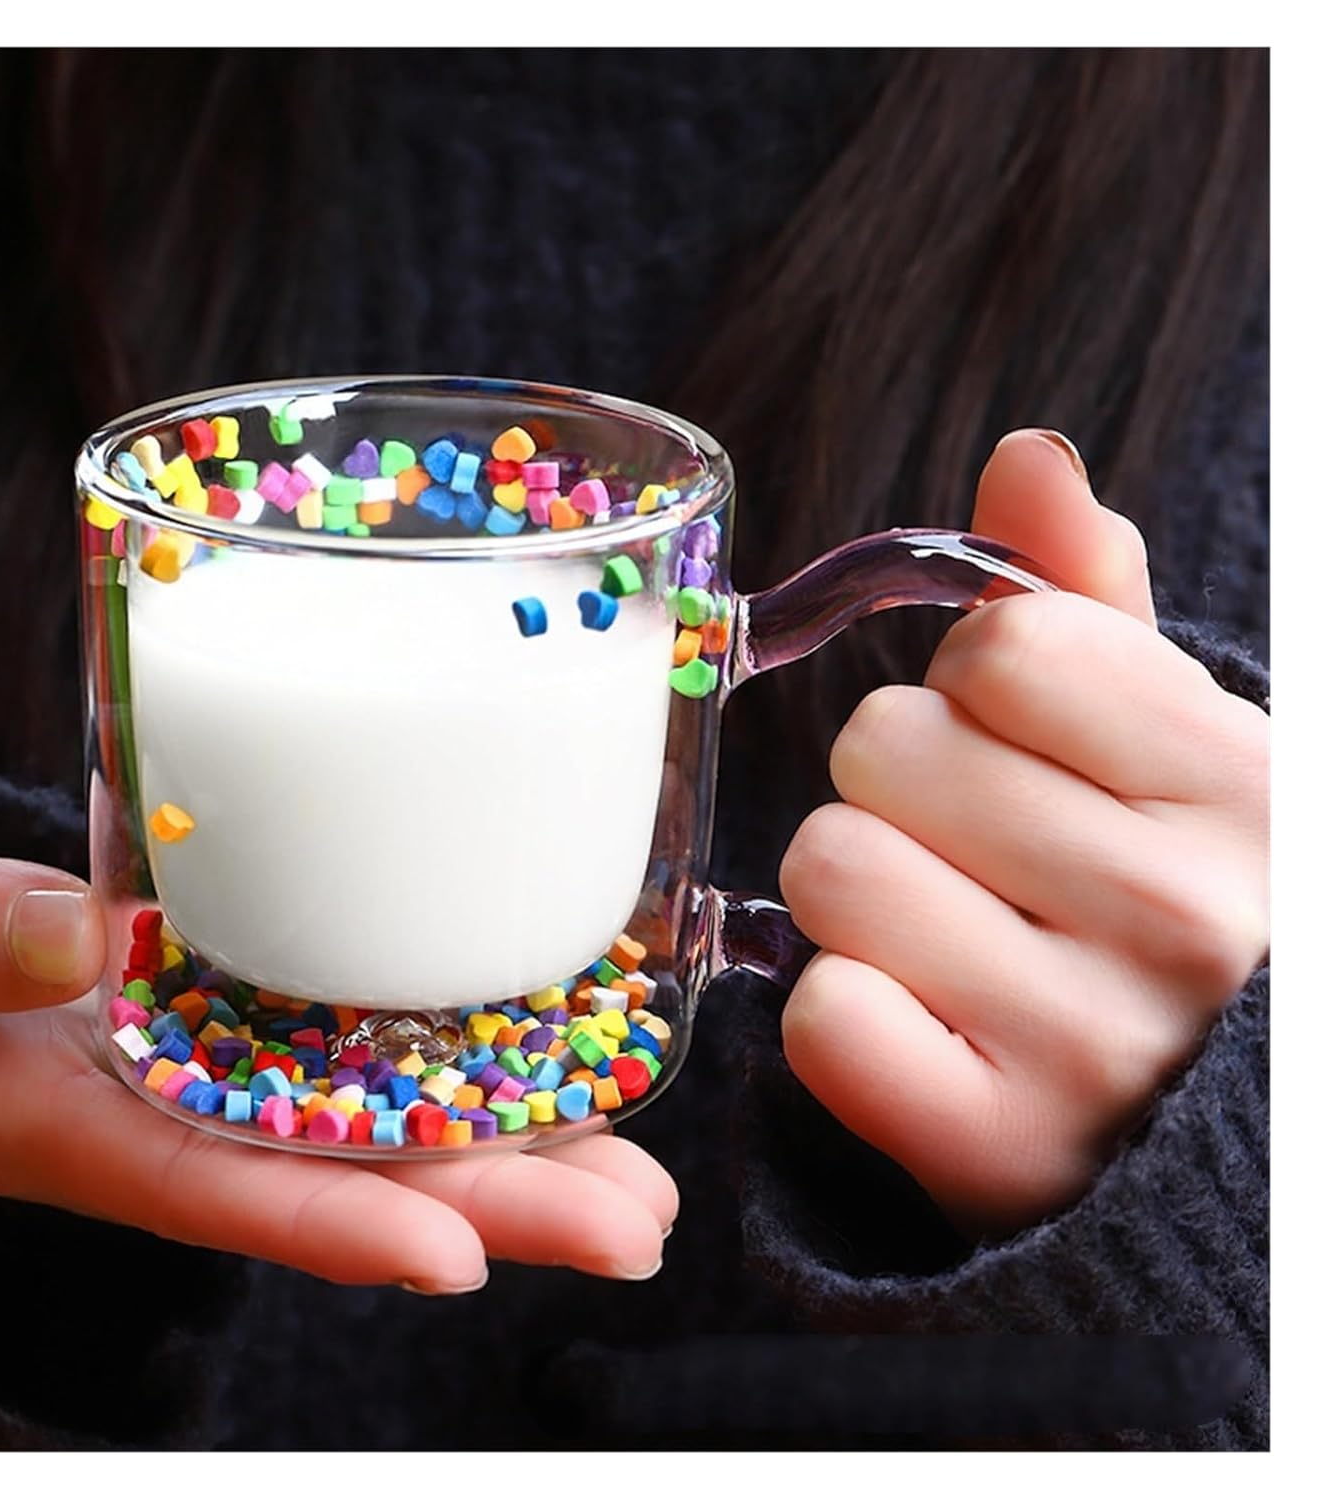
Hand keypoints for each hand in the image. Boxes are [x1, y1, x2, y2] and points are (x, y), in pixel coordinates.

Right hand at [0, 803, 674, 1289]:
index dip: (331, 1226)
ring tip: (632, 1171)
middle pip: (330, 1173)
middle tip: (632, 1225)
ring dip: (499, 1142)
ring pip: (361, 1115)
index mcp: (52, 1116)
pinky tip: (537, 1054)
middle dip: (484, 1205)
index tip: (458, 1258)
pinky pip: (342, 1038)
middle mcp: (149, 1108)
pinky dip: (439, 1052)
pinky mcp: (222, 1002)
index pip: (209, 1188)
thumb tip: (71, 946)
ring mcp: (195, 1060)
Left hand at [778, 430, 1268, 1234]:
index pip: (1000, 644)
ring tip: (946, 934)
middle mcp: (1186, 918)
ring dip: (860, 892)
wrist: (1184, 1125)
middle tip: (977, 855)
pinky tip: (923, 1027)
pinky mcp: (994, 1151)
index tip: (1024, 748)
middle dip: (902, 787)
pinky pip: (823, 1017)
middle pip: (884, 748)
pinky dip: (846, 1014)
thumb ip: (1090, 603)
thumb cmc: (1152, 899)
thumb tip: (1025, 455)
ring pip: (832, 868)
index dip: (978, 684)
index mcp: (1240, 785)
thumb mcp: (1165, 746)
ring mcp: (1094, 1049)